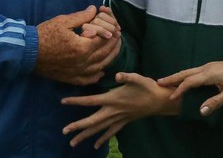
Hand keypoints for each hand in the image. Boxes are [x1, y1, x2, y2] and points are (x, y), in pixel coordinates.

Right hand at [34, 6, 121, 84]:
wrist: (28, 53)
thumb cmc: (45, 35)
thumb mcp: (63, 21)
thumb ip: (82, 16)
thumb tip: (94, 10)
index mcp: (82, 47)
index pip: (103, 39)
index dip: (110, 31)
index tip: (115, 27)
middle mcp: (82, 62)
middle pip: (105, 53)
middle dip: (114, 44)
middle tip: (118, 36)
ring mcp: (77, 72)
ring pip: (100, 66)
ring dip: (110, 58)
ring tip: (115, 49)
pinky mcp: (71, 78)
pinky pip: (88, 79)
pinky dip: (97, 75)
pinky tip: (101, 70)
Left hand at [61, 72, 180, 147]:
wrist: (160, 102)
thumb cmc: (148, 88)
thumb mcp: (138, 78)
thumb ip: (127, 77)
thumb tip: (118, 76)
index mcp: (113, 99)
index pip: (90, 101)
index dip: (77, 101)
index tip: (63, 101)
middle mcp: (113, 111)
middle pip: (92, 121)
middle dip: (77, 127)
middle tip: (64, 132)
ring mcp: (118, 118)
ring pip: (99, 129)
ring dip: (85, 136)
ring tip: (72, 143)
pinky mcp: (124, 121)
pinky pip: (110, 133)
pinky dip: (102, 139)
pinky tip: (96, 146)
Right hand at [157, 55, 222, 115]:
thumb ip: (215, 102)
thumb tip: (200, 112)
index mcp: (210, 74)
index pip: (190, 82)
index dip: (180, 90)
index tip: (171, 98)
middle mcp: (207, 68)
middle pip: (186, 73)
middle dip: (172, 77)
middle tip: (158, 82)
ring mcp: (210, 66)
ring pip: (190, 71)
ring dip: (179, 76)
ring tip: (168, 81)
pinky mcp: (213, 67)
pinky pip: (196, 71)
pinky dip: (187, 75)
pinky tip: (185, 80)